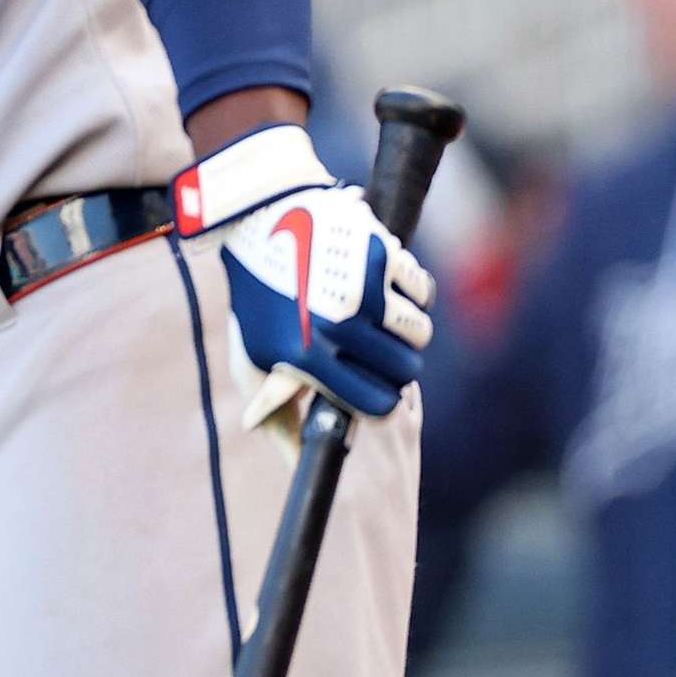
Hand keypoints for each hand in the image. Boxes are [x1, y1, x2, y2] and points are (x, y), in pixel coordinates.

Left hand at [176, 123, 434, 419]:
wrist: (255, 218)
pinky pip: (421, 292)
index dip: (380, 398)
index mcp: (304, 359)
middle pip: (406, 368)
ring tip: (374, 312)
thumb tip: (297, 458)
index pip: (378, 406)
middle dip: (396, 361)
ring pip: (419, 331)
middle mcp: (336, 327)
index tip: (374, 386)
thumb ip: (278, 408)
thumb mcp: (254, 356)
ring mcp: (361, 289)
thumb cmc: (258, 298)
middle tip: (375, 343)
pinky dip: (408, 289)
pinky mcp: (380, 255)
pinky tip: (379, 281)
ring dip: (404, 325)